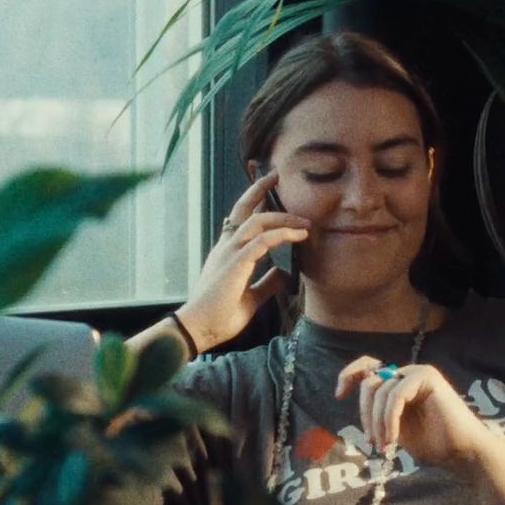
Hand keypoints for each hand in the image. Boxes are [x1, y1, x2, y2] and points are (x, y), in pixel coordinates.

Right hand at [175, 170, 309, 351]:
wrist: (200, 329)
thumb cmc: (220, 316)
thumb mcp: (251, 297)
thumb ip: (267, 283)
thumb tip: (285, 274)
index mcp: (227, 253)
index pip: (240, 220)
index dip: (254, 202)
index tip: (270, 189)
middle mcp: (226, 247)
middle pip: (243, 208)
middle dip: (260, 189)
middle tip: (277, 175)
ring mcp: (229, 253)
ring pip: (256, 221)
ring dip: (282, 216)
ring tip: (304, 220)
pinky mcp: (236, 264)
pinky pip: (262, 241)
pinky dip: (282, 234)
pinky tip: (299, 235)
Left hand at [335, 357, 488, 473]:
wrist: (461, 452)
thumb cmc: (432, 444)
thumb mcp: (393, 428)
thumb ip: (378, 412)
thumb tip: (353, 401)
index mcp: (398, 383)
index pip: (367, 367)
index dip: (348, 375)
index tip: (338, 395)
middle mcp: (407, 374)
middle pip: (370, 383)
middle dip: (365, 415)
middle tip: (372, 442)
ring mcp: (418, 373)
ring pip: (380, 391)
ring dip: (377, 423)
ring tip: (385, 446)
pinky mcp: (427, 377)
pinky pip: (395, 395)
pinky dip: (390, 420)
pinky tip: (394, 439)